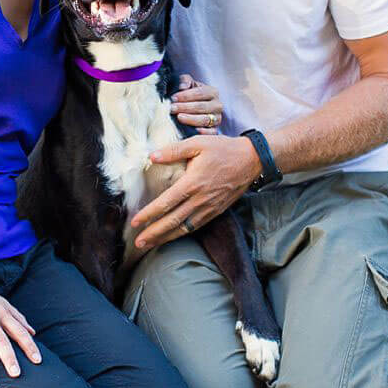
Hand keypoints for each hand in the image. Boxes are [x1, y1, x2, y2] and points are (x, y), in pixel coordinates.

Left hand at [130, 135, 259, 250]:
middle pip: (173, 221)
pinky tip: (172, 237)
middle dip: (154, 233)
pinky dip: (182, 234)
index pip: (166, 202)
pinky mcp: (216, 211)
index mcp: (193, 183)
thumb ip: (174, 150)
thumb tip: (151, 156)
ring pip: (184, 228)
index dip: (149, 214)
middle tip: (138, 242)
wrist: (252, 159)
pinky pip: (196, 227)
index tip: (135, 221)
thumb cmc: (223, 149)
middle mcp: (200, 199)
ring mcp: (209, 208)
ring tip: (150, 245)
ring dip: (166, 238)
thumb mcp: (197, 143)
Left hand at [170, 74, 222, 133]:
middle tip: (172, 108)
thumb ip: (185, 80)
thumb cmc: (191, 95)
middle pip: (201, 106)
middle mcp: (217, 105)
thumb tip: (182, 86)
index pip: (199, 93)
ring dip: (190, 119)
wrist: (196, 107)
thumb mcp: (188, 84)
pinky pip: (211, 132)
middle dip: (185, 107)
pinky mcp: (215, 130)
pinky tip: (193, 130)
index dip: (186, 95)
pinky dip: (203, 132)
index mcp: (212, 92)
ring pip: (205, 119)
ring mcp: (217, 118)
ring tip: (179, 117)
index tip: (173, 98)